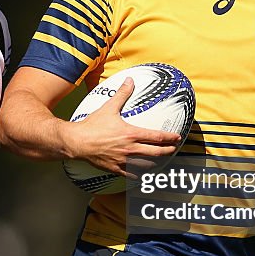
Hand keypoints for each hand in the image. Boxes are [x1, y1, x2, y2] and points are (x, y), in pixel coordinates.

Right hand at [66, 78, 181, 177]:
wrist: (77, 142)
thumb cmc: (92, 125)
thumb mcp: (109, 108)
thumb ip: (122, 94)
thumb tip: (129, 80)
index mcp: (131, 134)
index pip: (157, 137)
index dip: (170, 137)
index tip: (177, 137)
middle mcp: (130, 149)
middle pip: (156, 152)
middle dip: (167, 150)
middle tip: (173, 149)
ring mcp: (123, 160)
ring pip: (146, 165)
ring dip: (156, 163)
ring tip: (161, 161)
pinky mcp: (115, 168)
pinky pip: (131, 174)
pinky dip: (139, 174)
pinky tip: (142, 174)